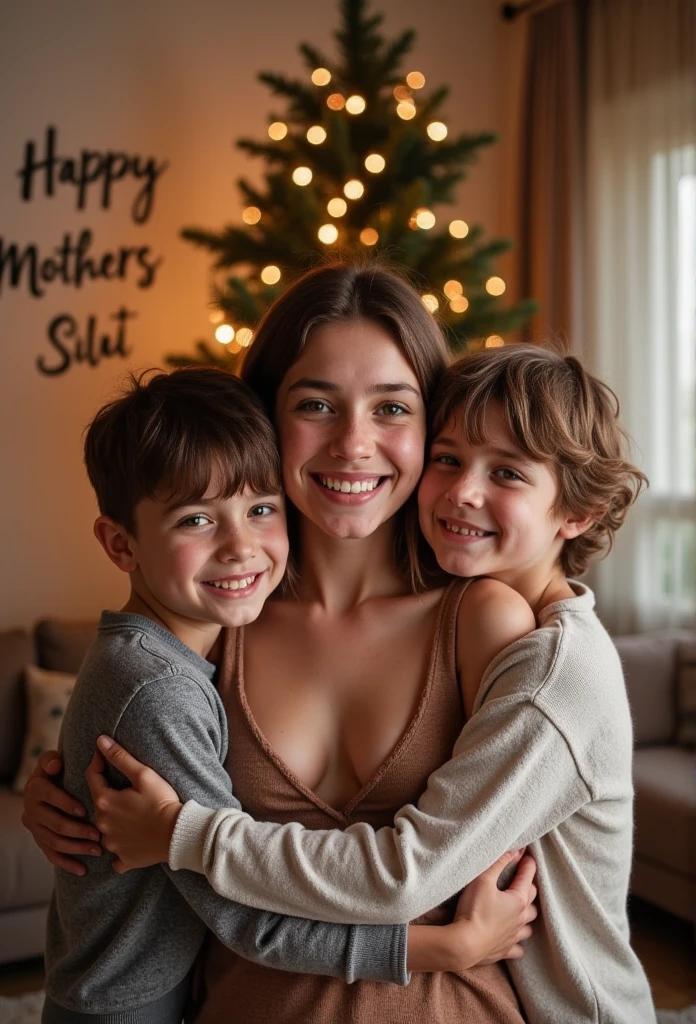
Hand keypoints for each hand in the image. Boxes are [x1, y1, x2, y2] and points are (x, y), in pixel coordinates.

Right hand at [21, 750, 100, 876]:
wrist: (48, 786)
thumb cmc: (57, 771)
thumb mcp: (52, 760)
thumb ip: (51, 759)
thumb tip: (56, 764)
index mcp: (35, 788)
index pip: (48, 796)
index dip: (66, 803)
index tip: (85, 810)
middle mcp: (31, 809)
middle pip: (53, 824)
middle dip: (77, 830)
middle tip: (98, 833)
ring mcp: (34, 828)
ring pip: (54, 842)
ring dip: (76, 847)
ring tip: (97, 850)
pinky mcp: (40, 841)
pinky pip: (52, 856)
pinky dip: (67, 864)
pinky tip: (83, 870)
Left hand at [85, 735, 181, 872]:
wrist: (178, 834)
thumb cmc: (162, 801)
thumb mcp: (143, 775)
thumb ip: (120, 758)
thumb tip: (100, 741)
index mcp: (105, 802)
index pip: (92, 777)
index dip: (97, 763)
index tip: (103, 754)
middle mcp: (103, 825)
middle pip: (100, 804)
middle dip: (109, 795)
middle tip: (126, 789)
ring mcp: (112, 844)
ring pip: (106, 829)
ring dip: (114, 821)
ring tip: (131, 814)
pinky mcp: (124, 859)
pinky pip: (117, 855)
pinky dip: (121, 848)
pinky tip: (131, 842)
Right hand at [406, 850, 536, 972]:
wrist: (465, 944)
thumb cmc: (474, 909)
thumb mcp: (483, 880)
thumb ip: (499, 863)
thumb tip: (515, 851)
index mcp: (518, 900)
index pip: (528, 877)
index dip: (528, 864)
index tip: (527, 856)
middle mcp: (520, 919)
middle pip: (532, 901)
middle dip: (529, 888)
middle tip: (522, 879)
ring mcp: (513, 936)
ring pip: (529, 925)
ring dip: (526, 916)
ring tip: (520, 909)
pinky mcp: (505, 950)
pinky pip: (518, 947)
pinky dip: (518, 942)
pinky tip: (513, 938)